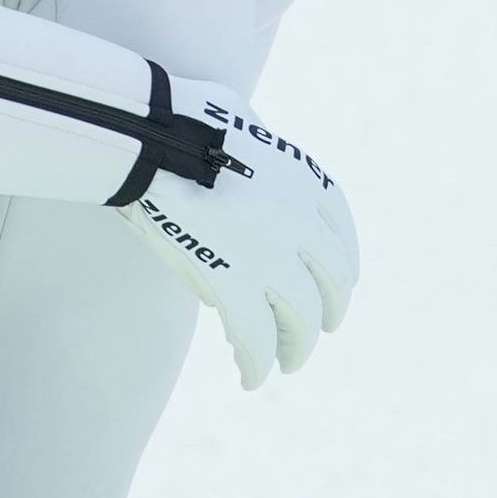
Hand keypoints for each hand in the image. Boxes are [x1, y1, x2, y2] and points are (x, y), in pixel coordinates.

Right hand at [125, 78, 358, 388]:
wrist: (152, 130)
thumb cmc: (182, 118)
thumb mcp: (242, 135)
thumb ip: (255, 179)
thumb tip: (250, 210)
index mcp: (307, 182)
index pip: (342, 236)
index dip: (345, 269)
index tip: (342, 287)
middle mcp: (301, 221)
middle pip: (331, 283)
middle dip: (328, 314)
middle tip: (317, 334)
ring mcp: (271, 254)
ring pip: (300, 319)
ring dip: (296, 347)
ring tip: (286, 365)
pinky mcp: (233, 281)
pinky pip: (254, 338)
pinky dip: (256, 365)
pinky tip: (250, 379)